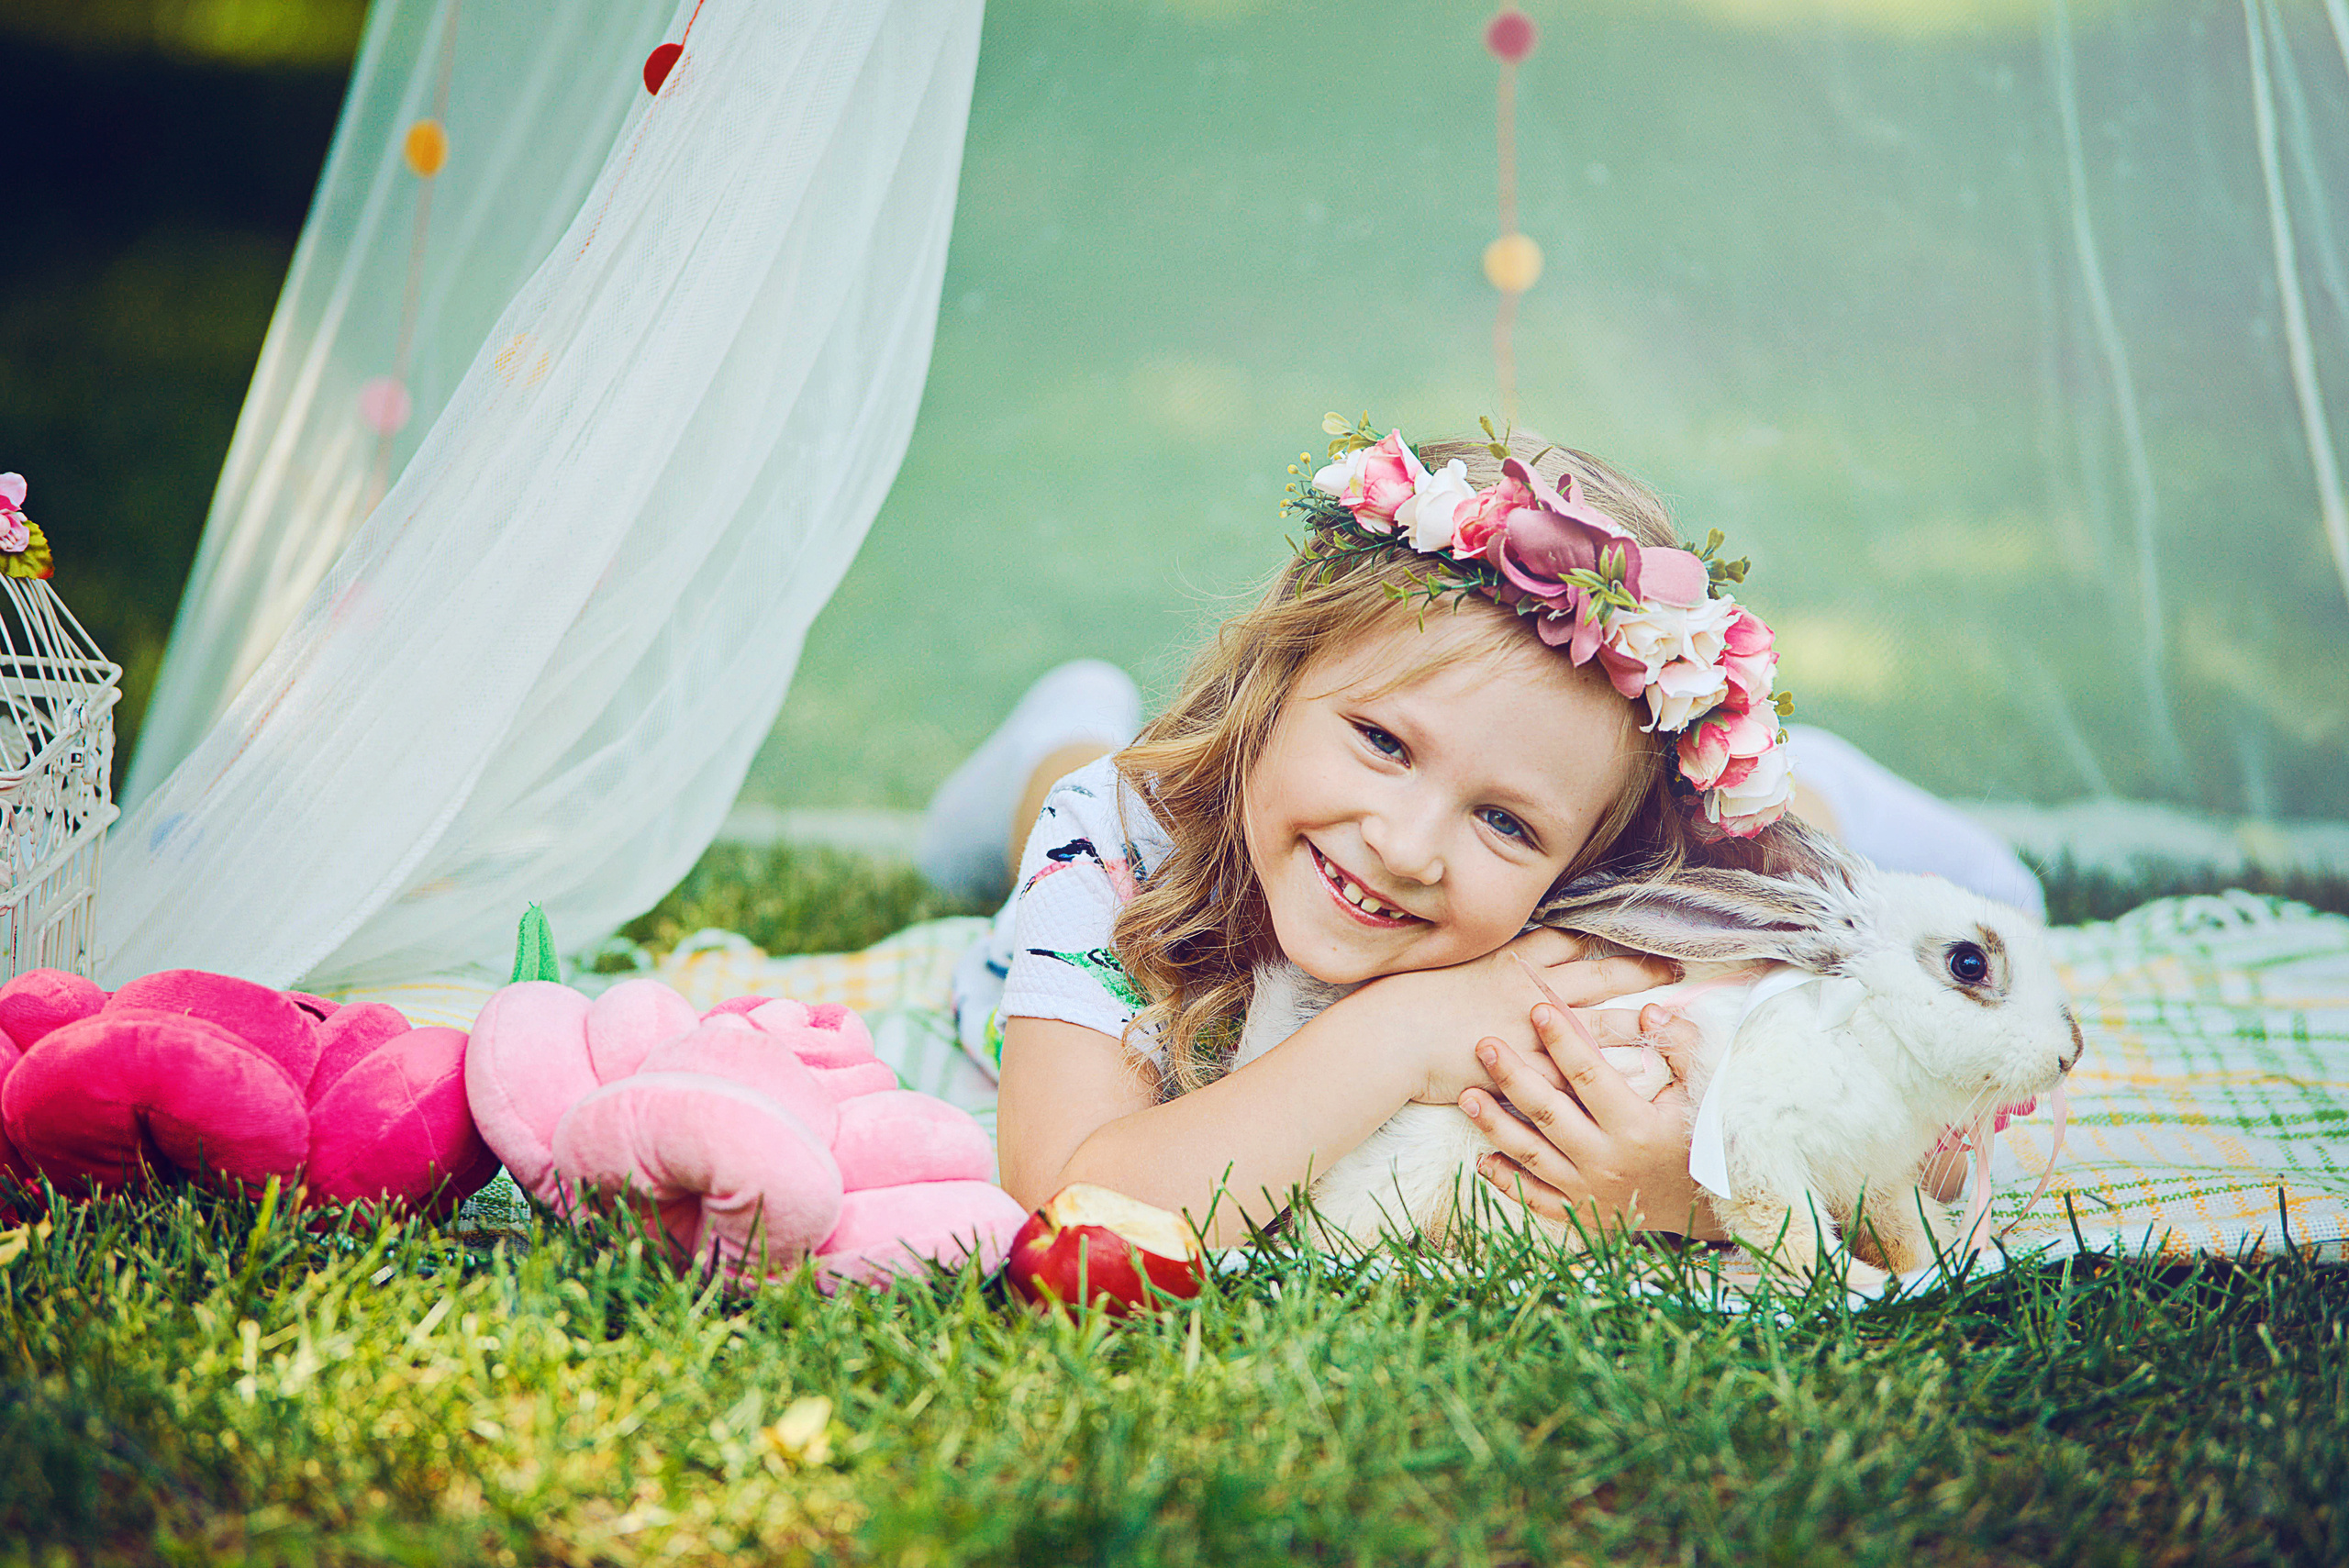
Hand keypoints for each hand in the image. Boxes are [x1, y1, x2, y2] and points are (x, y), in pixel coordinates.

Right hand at [1394, 928, 1678, 1105]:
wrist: (1390, 1036)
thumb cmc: (1408, 999)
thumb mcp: (1448, 965)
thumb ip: (1481, 962)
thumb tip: (1497, 956)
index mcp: (1511, 961)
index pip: (1567, 940)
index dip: (1601, 936)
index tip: (1630, 933)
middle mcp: (1530, 989)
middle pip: (1597, 973)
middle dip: (1638, 970)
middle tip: (1673, 969)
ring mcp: (1531, 1029)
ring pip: (1599, 1021)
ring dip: (1637, 1020)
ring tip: (1670, 1021)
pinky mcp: (1527, 1069)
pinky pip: (1577, 1073)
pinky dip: (1607, 1075)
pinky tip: (1638, 1081)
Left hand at [1459, 998, 1724, 1239]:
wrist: (1711, 1208)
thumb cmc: (1704, 1139)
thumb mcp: (1706, 1090)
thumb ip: (1680, 1045)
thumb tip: (1648, 1009)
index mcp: (1636, 1126)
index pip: (1590, 1076)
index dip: (1563, 1041)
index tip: (1538, 1008)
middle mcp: (1607, 1160)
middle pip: (1549, 1112)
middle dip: (1513, 1076)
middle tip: (1483, 1044)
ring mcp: (1590, 1190)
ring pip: (1532, 1155)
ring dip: (1496, 1125)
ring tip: (1466, 1096)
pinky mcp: (1581, 1212)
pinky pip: (1536, 1198)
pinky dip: (1507, 1180)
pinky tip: (1482, 1157)